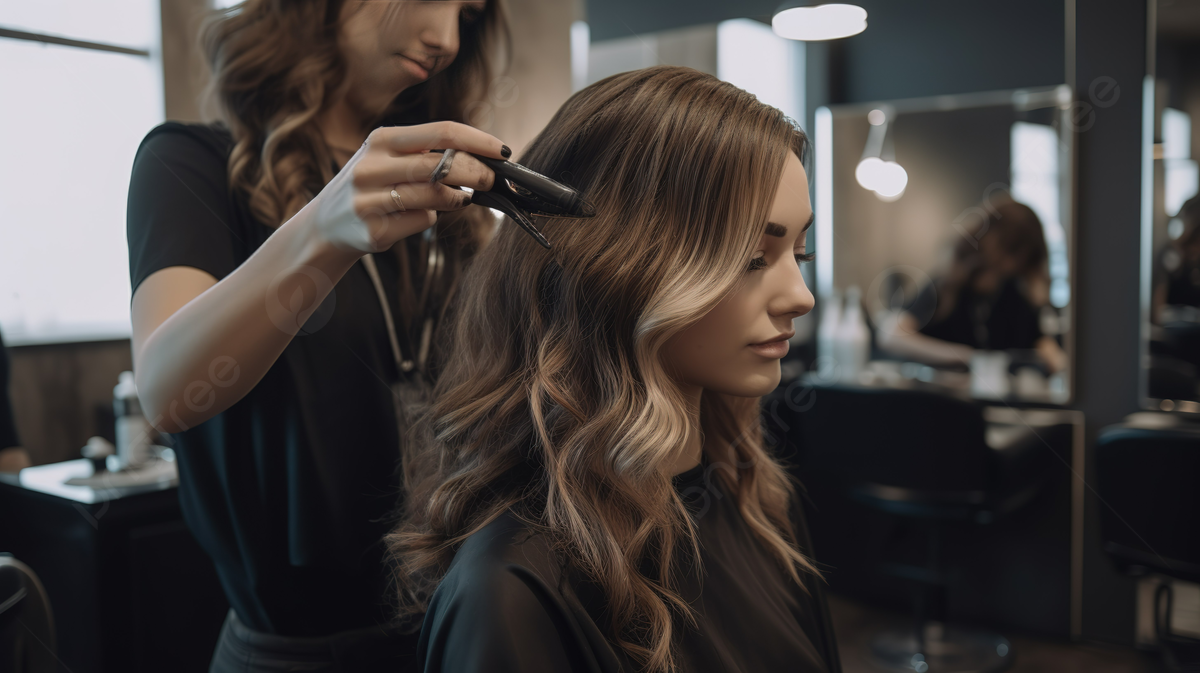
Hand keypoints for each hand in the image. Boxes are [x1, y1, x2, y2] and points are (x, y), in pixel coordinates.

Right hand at [309, 121, 506, 252]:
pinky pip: (422, 221)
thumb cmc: (371, 185)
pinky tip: (419, 215)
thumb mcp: (388, 158)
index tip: (502, 151)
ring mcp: (370, 200)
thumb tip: (481, 158)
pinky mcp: (375, 230)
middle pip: (442, 165)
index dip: (478, 141)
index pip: (441, 132)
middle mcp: (372, 166)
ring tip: (459, 198)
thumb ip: (427, 154)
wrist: (325, 225)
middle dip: (477, 173)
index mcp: (381, 139)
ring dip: (457, 199)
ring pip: (435, 196)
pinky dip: (429, 218)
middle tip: (491, 180)